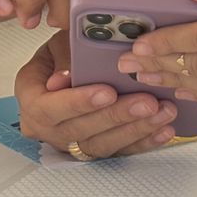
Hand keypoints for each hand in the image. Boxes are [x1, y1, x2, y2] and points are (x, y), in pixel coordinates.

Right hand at [16, 31, 179, 157]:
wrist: (66, 67)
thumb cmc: (63, 54)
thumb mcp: (59, 45)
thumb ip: (64, 59)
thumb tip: (66, 77)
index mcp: (32, 98)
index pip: (49, 108)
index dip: (79, 103)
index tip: (107, 92)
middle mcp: (48, 127)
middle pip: (79, 130)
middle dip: (117, 116)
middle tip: (146, 102)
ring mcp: (70, 142)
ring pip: (101, 144)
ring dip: (135, 129)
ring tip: (162, 113)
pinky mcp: (94, 149)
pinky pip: (119, 151)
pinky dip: (144, 141)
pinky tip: (163, 130)